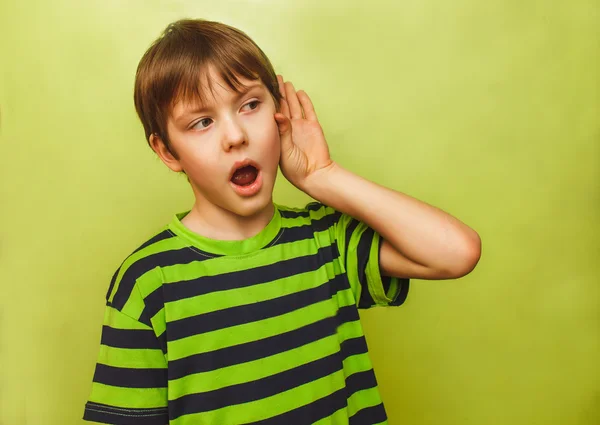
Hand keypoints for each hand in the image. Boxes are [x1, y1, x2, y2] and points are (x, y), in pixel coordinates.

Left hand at [274, 75, 334, 191]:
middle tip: (273, 78)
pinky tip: (300, 92)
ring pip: (294, 105)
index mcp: (278, 133)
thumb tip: (277, 114)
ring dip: (290, 94)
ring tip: (285, 82)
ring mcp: (301, 126)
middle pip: (283, 106)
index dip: (268, 101)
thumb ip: (283, 132)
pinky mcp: (313, 126)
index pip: (272, 113)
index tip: (262, 89)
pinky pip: (308, 110)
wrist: (314, 174)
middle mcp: (289, 128)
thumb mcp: (285, 150)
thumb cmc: (296, 168)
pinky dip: (304, 101)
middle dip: (278, 92)